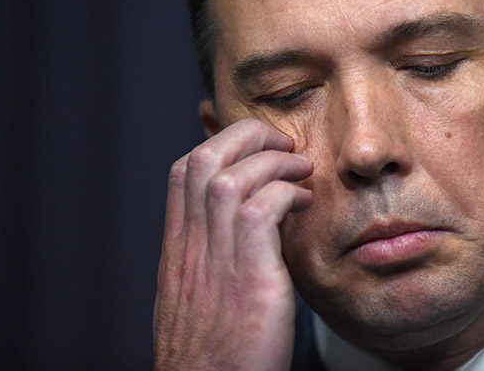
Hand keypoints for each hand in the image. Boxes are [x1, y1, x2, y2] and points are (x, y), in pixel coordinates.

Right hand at [153, 119, 312, 370]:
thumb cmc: (217, 351)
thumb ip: (217, 251)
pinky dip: (286, 193)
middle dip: (247, 134)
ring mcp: (217, 260)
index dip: (222, 142)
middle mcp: (192, 246)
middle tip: (282, 143)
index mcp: (180, 247)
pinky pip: (261, 209)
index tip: (256, 146)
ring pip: (231, 175)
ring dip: (273, 160)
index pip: (184, 169)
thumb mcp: (202, 294)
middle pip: (204, 158)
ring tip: (300, 169)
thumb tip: (250, 218)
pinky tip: (303, 201)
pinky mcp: (248, 278)